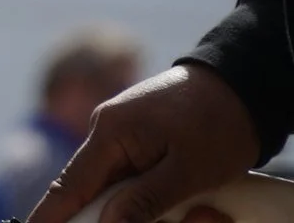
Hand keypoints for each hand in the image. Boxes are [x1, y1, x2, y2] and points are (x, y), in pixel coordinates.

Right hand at [27, 65, 257, 222]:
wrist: (244, 85)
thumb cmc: (219, 123)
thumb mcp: (188, 170)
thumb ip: (144, 199)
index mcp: (110, 133)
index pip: (69, 185)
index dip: (50, 215)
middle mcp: (107, 134)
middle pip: (95, 194)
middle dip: (125, 219)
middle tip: (186, 218)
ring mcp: (123, 138)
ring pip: (119, 192)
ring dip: (154, 214)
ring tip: (203, 211)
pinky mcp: (140, 144)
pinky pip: (135, 183)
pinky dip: (156, 201)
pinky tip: (193, 204)